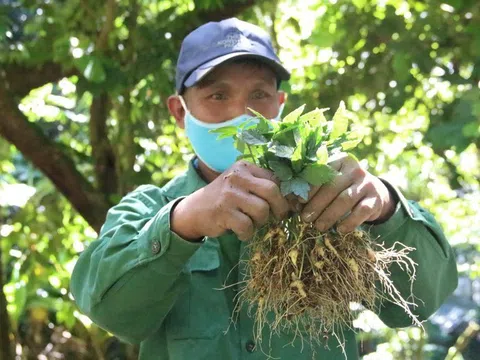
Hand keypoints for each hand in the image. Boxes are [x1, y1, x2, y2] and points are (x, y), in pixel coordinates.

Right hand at [172, 160, 290, 240]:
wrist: (194, 210)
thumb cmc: (225, 199)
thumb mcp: (242, 185)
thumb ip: (262, 187)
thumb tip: (295, 200)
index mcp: (244, 167)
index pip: (274, 178)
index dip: (285, 194)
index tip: (287, 206)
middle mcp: (237, 176)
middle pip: (272, 191)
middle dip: (280, 207)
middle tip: (279, 217)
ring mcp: (229, 194)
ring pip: (261, 210)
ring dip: (260, 222)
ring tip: (251, 223)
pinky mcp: (222, 211)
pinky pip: (247, 226)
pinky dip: (247, 233)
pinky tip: (241, 231)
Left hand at [299, 156, 396, 232]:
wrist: (372, 192)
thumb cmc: (341, 187)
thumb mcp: (329, 183)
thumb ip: (312, 189)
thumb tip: (293, 202)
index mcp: (339, 160)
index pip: (322, 174)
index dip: (309, 189)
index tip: (299, 202)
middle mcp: (354, 169)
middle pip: (332, 188)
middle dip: (317, 205)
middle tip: (305, 219)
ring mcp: (367, 184)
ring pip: (345, 199)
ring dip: (330, 215)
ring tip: (319, 227)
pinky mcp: (375, 199)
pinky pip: (362, 211)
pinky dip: (350, 222)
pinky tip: (340, 230)